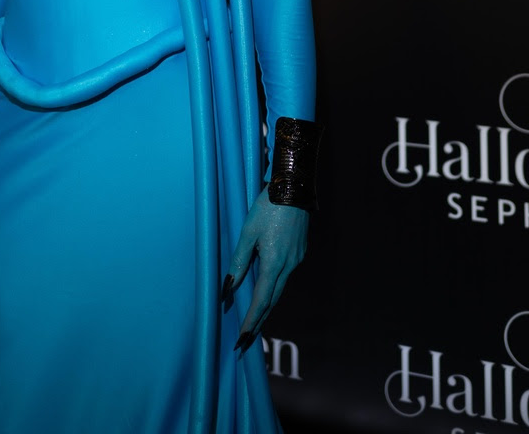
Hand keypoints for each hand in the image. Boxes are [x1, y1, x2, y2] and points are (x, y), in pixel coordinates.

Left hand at [223, 186, 307, 351]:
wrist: (295, 188)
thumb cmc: (268, 207)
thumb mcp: (248, 231)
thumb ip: (239, 261)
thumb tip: (229, 287)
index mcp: (274, 262)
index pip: (261, 301)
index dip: (251, 321)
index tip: (242, 339)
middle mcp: (288, 265)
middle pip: (272, 300)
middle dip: (259, 321)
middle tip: (246, 340)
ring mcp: (296, 259)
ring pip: (280, 289)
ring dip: (267, 306)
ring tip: (255, 320)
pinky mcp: (299, 251)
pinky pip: (285, 275)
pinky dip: (274, 288)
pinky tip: (267, 289)